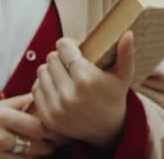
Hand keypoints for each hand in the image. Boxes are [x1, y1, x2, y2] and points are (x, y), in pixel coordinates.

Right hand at [0, 94, 57, 158]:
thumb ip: (11, 104)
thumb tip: (35, 95)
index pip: (37, 122)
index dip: (52, 127)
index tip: (59, 128)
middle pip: (36, 142)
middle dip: (49, 144)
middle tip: (56, 142)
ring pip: (26, 158)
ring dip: (36, 156)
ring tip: (42, 152)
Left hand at [30, 32, 135, 148]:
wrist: (107, 130)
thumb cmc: (115, 96)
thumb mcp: (124, 75)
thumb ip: (126, 53)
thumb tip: (128, 33)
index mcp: (87, 79)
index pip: (63, 47)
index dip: (68, 44)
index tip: (76, 49)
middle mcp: (69, 94)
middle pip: (51, 58)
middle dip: (60, 57)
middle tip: (70, 62)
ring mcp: (56, 108)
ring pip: (41, 72)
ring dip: (51, 70)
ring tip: (64, 74)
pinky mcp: (48, 118)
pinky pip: (35, 89)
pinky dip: (44, 85)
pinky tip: (57, 86)